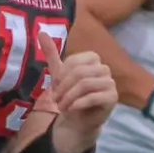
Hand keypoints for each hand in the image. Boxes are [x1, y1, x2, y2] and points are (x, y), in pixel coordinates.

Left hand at [36, 31, 116, 152]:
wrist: (77, 120)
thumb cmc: (70, 94)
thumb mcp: (58, 73)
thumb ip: (52, 53)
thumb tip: (41, 32)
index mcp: (93, 59)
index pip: (74, 62)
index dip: (61, 75)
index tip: (54, 87)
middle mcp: (104, 69)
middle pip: (79, 72)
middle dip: (64, 87)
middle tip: (56, 99)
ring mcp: (110, 83)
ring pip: (85, 84)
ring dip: (69, 97)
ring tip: (62, 106)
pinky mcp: (113, 97)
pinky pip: (94, 97)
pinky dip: (78, 103)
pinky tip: (71, 109)